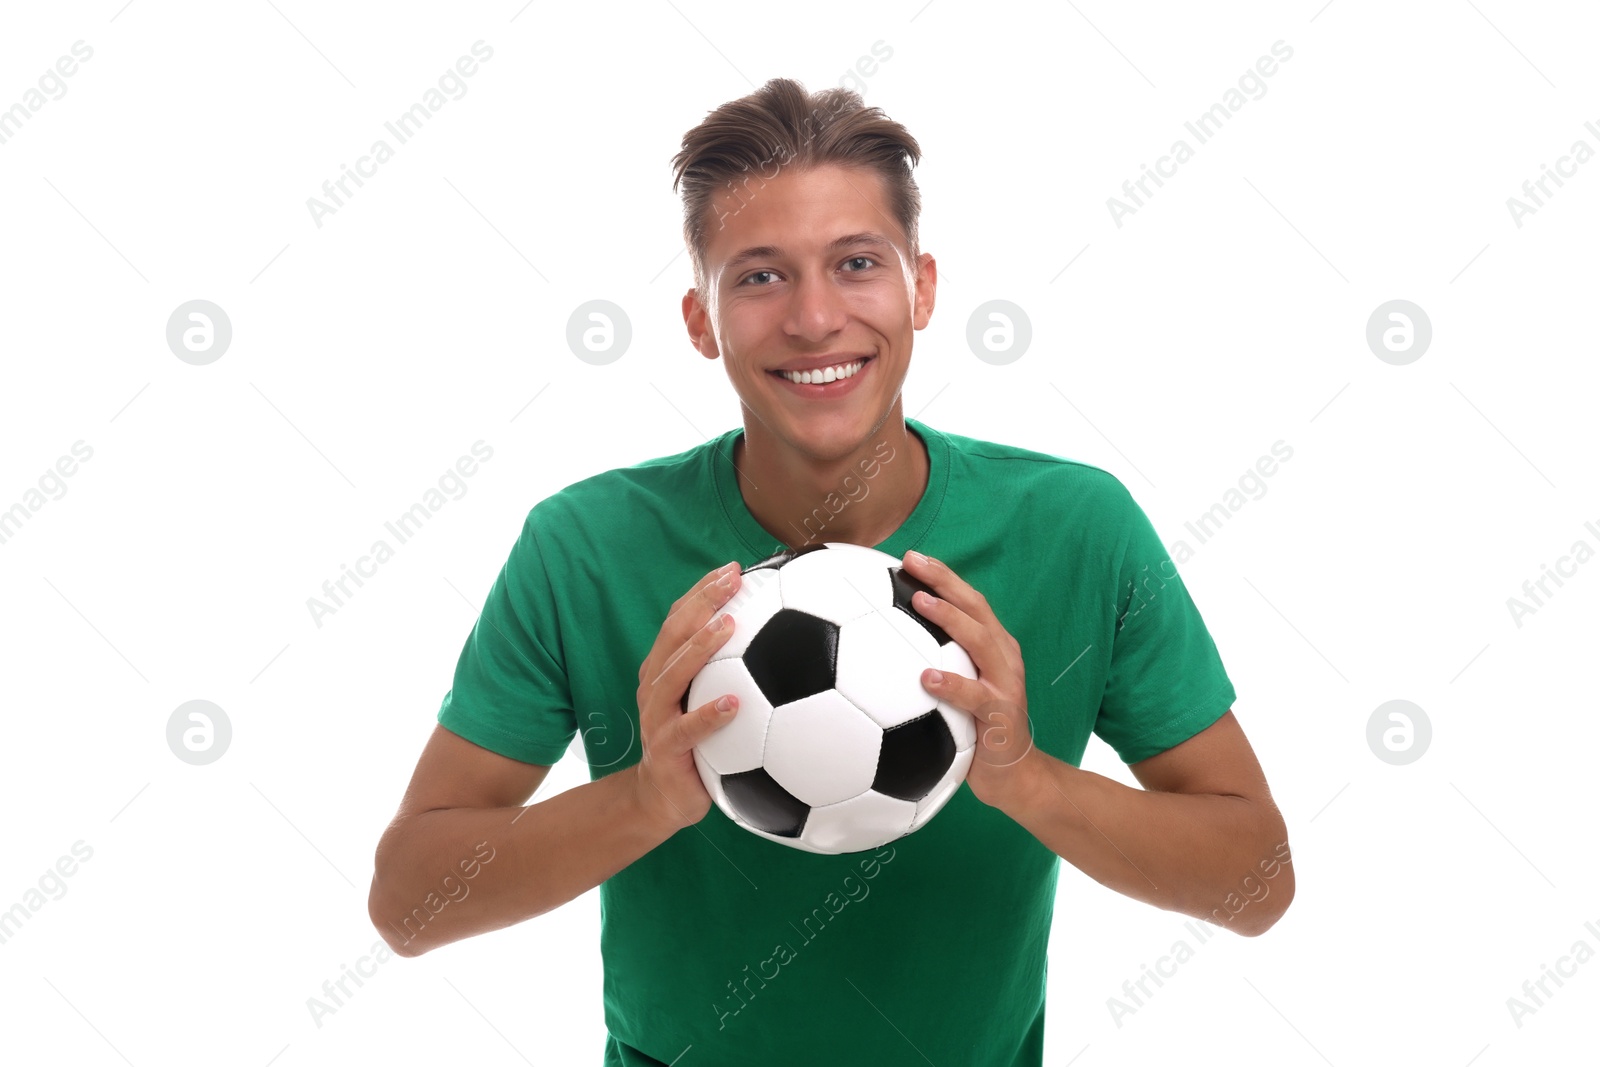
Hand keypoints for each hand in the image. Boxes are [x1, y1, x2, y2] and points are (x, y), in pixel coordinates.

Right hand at [631, 561, 743, 835]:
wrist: (663, 799)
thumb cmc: (698, 745)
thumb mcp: (710, 702)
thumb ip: (734, 673)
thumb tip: (786, 641)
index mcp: (666, 668)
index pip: (680, 618)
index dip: (703, 590)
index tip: (735, 567)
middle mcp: (656, 685)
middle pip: (673, 633)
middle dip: (701, 601)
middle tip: (733, 578)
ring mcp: (657, 716)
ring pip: (673, 673)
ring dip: (701, 647)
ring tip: (730, 625)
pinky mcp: (666, 750)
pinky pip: (687, 730)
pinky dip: (708, 715)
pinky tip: (735, 704)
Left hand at [902, 551, 1039, 809]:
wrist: (1014, 777)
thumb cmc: (977, 731)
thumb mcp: (958, 692)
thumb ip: (935, 664)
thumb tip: (884, 647)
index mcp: (993, 647)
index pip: (968, 601)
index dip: (942, 576)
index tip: (910, 556)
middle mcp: (1003, 658)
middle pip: (976, 608)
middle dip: (944, 581)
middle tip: (911, 562)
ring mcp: (1005, 684)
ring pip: (980, 642)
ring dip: (950, 620)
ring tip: (919, 603)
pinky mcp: (1001, 716)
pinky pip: (975, 697)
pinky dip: (951, 684)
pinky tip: (926, 678)